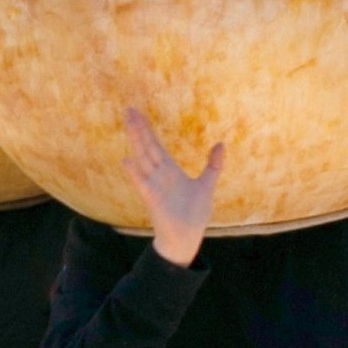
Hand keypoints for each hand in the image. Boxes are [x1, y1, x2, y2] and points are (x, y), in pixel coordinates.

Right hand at [124, 108, 224, 266]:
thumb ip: (213, 165)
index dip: (147, 130)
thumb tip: (221, 144)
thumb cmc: (194, 214)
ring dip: (135, 142)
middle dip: (138, 129)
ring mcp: (153, 186)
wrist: (187, 237)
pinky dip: (134, 173)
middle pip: (146, 147)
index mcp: (169, 170)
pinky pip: (141, 184)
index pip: (155, 145)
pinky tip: (126, 161)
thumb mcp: (207, 185)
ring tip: (128, 124)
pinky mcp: (152, 199)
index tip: (138, 114)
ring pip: (143, 159)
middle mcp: (158, 175)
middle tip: (129, 110)